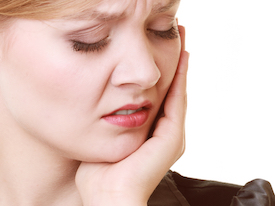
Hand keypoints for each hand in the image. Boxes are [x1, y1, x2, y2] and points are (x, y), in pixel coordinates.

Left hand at [75, 26, 188, 205]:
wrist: (107, 196)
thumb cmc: (99, 172)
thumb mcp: (104, 138)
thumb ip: (107, 121)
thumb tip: (100, 104)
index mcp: (149, 133)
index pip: (158, 98)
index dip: (160, 75)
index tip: (159, 52)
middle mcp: (163, 132)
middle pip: (171, 92)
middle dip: (174, 67)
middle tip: (177, 41)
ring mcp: (171, 135)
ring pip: (177, 94)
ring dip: (180, 69)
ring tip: (183, 43)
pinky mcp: (172, 137)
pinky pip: (177, 101)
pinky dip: (180, 80)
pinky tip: (182, 59)